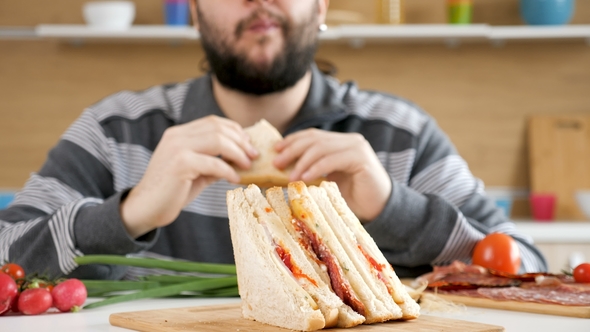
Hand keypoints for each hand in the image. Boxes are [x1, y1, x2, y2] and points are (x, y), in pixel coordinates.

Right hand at [121, 115, 257, 237]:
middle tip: (254, 156)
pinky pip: (213, 163)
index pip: (213, 122)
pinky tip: (235, 179)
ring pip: (218, 140)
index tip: (249, 145)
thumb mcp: (197, 172)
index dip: (235, 130)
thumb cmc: (172, 191)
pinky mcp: (180, 164)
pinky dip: (228, 171)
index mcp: (179, 134)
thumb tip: (241, 159)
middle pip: (218, 128)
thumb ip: (215, 162)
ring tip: (248, 166)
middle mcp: (177, 136)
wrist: (146, 208)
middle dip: (241, 141)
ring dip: (238, 153)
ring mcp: (177, 148)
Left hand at [274, 129, 390, 221]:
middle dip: (292, 150)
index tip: (275, 150)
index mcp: (341, 143)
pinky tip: (305, 178)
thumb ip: (311, 171)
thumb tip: (282, 170)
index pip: (313, 136)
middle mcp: (350, 141)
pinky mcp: (361, 159)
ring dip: (302, 162)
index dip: (292, 140)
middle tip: (277, 163)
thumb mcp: (327, 180)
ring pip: (322, 148)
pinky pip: (333, 160)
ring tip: (289, 176)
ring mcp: (357, 147)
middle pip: (315, 139)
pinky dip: (316, 168)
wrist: (379, 209)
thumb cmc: (352, 197)